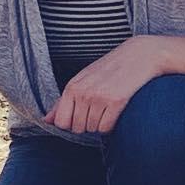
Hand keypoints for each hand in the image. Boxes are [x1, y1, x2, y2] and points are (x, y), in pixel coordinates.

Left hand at [44, 37, 169, 135]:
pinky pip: (106, 128)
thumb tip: (46, 120)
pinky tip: (115, 111)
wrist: (139, 55)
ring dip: (100, 123)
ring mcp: (99, 97)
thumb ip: (62, 102)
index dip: (71, 123)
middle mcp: (83, 92)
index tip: (81, 114)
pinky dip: (111, 125)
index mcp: (72, 87)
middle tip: (98, 108)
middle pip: (77, 128)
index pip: (61, 122)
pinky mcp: (116, 101)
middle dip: (86, 124)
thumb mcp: (82, 81)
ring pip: (92, 129)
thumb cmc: (108, 70)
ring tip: (107, 107)